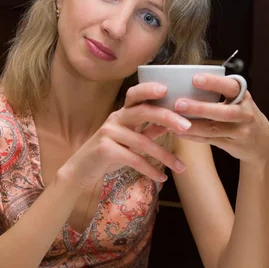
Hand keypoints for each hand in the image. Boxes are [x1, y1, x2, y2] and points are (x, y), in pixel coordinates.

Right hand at [60, 83, 190, 187]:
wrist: (81, 169)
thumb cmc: (108, 152)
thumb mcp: (129, 140)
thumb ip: (148, 130)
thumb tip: (170, 123)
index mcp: (122, 113)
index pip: (136, 95)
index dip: (150, 90)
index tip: (168, 90)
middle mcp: (115, 119)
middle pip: (143, 111)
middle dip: (167, 117)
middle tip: (187, 126)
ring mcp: (108, 133)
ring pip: (142, 141)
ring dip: (164, 155)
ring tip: (181, 167)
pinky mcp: (105, 150)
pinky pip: (134, 159)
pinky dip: (150, 170)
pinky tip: (161, 177)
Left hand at [173, 73, 268, 165]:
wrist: (261, 140)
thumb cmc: (241, 113)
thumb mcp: (237, 100)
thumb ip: (219, 93)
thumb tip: (185, 84)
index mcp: (243, 96)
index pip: (231, 87)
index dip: (213, 83)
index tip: (195, 79)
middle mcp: (245, 113)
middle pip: (222, 112)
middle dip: (199, 108)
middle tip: (178, 104)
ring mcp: (240, 131)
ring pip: (214, 129)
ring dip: (192, 125)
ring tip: (173, 122)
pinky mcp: (233, 145)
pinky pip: (209, 140)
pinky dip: (193, 136)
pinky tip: (178, 133)